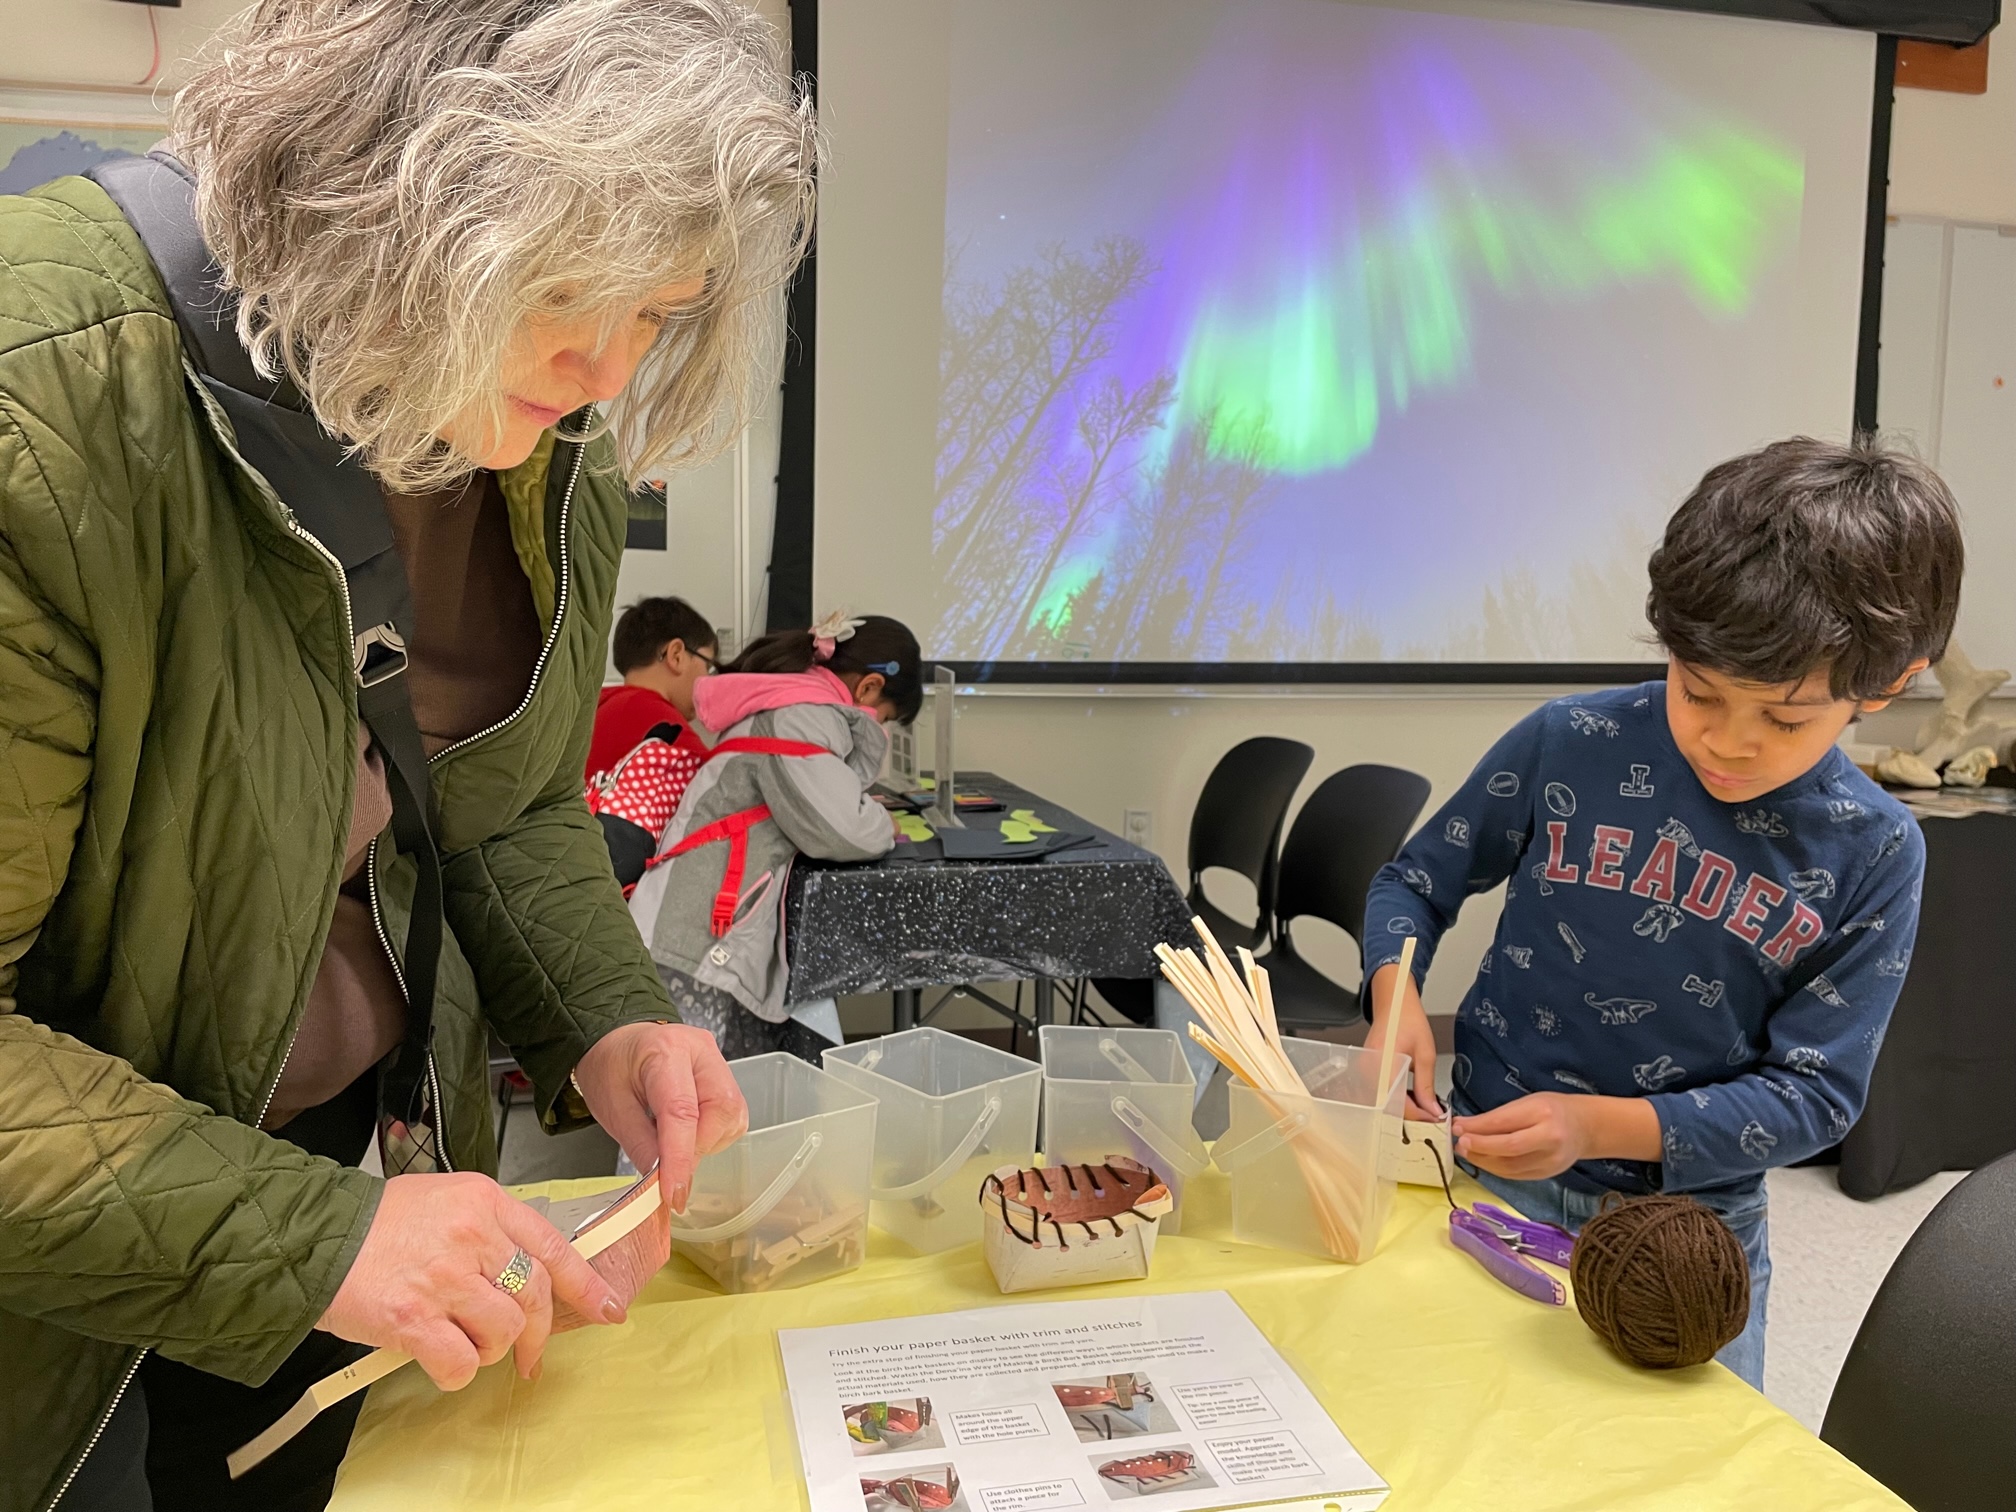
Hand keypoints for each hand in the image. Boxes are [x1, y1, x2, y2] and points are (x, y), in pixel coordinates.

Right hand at [317, 1172, 623, 1388]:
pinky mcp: (414, 1318)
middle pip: (534, 1295)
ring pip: (503, 1331)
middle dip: (537, 1334)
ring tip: (460, 1340)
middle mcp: (472, 1235)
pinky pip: (460, 1362)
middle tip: (528, 1355)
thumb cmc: (377, 1224)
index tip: (607, 1308)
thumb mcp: (446, 1202)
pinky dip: (455, 1371)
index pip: (553, 1246)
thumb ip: (490, 1230)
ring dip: (488, 1349)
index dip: (586, 1284)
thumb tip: (527, 1273)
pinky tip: (437, 1358)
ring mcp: (445, 1277)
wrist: (315, 1238)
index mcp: (485, 1201)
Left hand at [570, 1020, 746, 1214]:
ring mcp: (717, 1061)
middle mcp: (700, 1050)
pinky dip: (711, 1135)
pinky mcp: (725, 1076)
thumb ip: (641, 1146)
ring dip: (706, 1143)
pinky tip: (688, 1132)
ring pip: (732, 1115)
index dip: (680, 1157)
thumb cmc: (611, 1067)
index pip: (681, 1110)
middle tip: (670, 1166)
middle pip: (721, 1109)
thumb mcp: (612, 1109)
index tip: (674, 1193)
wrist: (618, 1042)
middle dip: (698, 1147)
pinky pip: (732, 1116)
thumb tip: (661, 1184)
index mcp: (664, 1050)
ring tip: (674, 1142)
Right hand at [1364, 964, 1442, 1118]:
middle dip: (1413, 1114)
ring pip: (1385, 1102)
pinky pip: (1381, 1093)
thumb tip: (1432, 1110)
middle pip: (1389, 1107)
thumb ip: (1427, 1085)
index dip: (1419, 1115)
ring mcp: (1365, 1073)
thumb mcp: (1425, 1054)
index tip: (1435, 1117)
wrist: (1394, 1004)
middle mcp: (1369, 1072)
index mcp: (1383, 1066)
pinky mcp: (1366, 1072)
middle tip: (1433, 1113)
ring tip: (1425, 1105)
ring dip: (1405, 1107)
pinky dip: (1397, 1098)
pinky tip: (1412, 1095)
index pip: (1398, 1104)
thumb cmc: (1408, 1021)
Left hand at [1452, 1093, 1592, 1179]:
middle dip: (1479, 1147)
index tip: (1457, 1127)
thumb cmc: (1554, 1109)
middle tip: (1460, 1143)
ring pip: (1510, 1166)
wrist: (1586, 1127)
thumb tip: (1464, 1126)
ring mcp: (1550, 1160)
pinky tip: (1484, 1161)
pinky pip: (1516, 1175)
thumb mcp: (1528, 1102)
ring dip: (1483, 1161)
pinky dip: (1496, 1169)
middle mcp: (1549, 1138)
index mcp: (1543, 1113)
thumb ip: (1500, 1115)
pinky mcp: (1547, 1174)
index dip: (1477, 1127)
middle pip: (1508, 1148)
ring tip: (1466, 1152)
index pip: (1504, 1122)